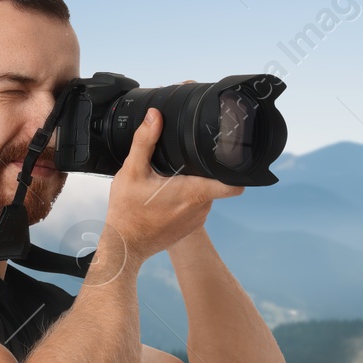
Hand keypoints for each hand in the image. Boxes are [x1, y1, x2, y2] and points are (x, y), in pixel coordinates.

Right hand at [104, 104, 242, 263]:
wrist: (125, 246)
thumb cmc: (128, 212)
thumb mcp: (132, 170)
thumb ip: (145, 141)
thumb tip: (155, 116)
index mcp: (193, 191)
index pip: (233, 183)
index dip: (237, 168)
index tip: (232, 157)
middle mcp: (201, 207)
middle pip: (214, 180)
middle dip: (202, 169)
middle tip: (180, 165)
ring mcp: (197, 219)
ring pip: (205, 192)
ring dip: (193, 184)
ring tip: (170, 182)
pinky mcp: (190, 227)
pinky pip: (196, 206)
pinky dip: (186, 199)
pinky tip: (167, 197)